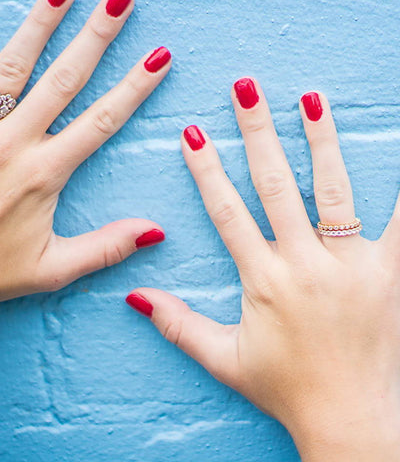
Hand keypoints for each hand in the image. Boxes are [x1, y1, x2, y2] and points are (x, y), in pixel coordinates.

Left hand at [0, 0, 170, 322]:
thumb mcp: (56, 268)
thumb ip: (107, 246)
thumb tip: (155, 231)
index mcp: (44, 175)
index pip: (101, 121)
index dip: (134, 87)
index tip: (158, 57)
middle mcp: (10, 145)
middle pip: (62, 80)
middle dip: (95, 36)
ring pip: (9, 67)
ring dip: (38, 24)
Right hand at [127, 79, 399, 459]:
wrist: (349, 418)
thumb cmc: (285, 388)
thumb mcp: (223, 359)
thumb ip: (178, 324)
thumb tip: (136, 296)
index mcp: (263, 281)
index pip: (227, 211)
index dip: (206, 170)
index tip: (192, 134)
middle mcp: (304, 265)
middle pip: (276, 186)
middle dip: (257, 133)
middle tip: (246, 90)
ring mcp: (350, 266)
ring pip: (332, 191)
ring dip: (319, 142)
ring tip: (310, 100)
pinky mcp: (388, 273)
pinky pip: (398, 222)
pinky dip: (398, 187)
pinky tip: (397, 148)